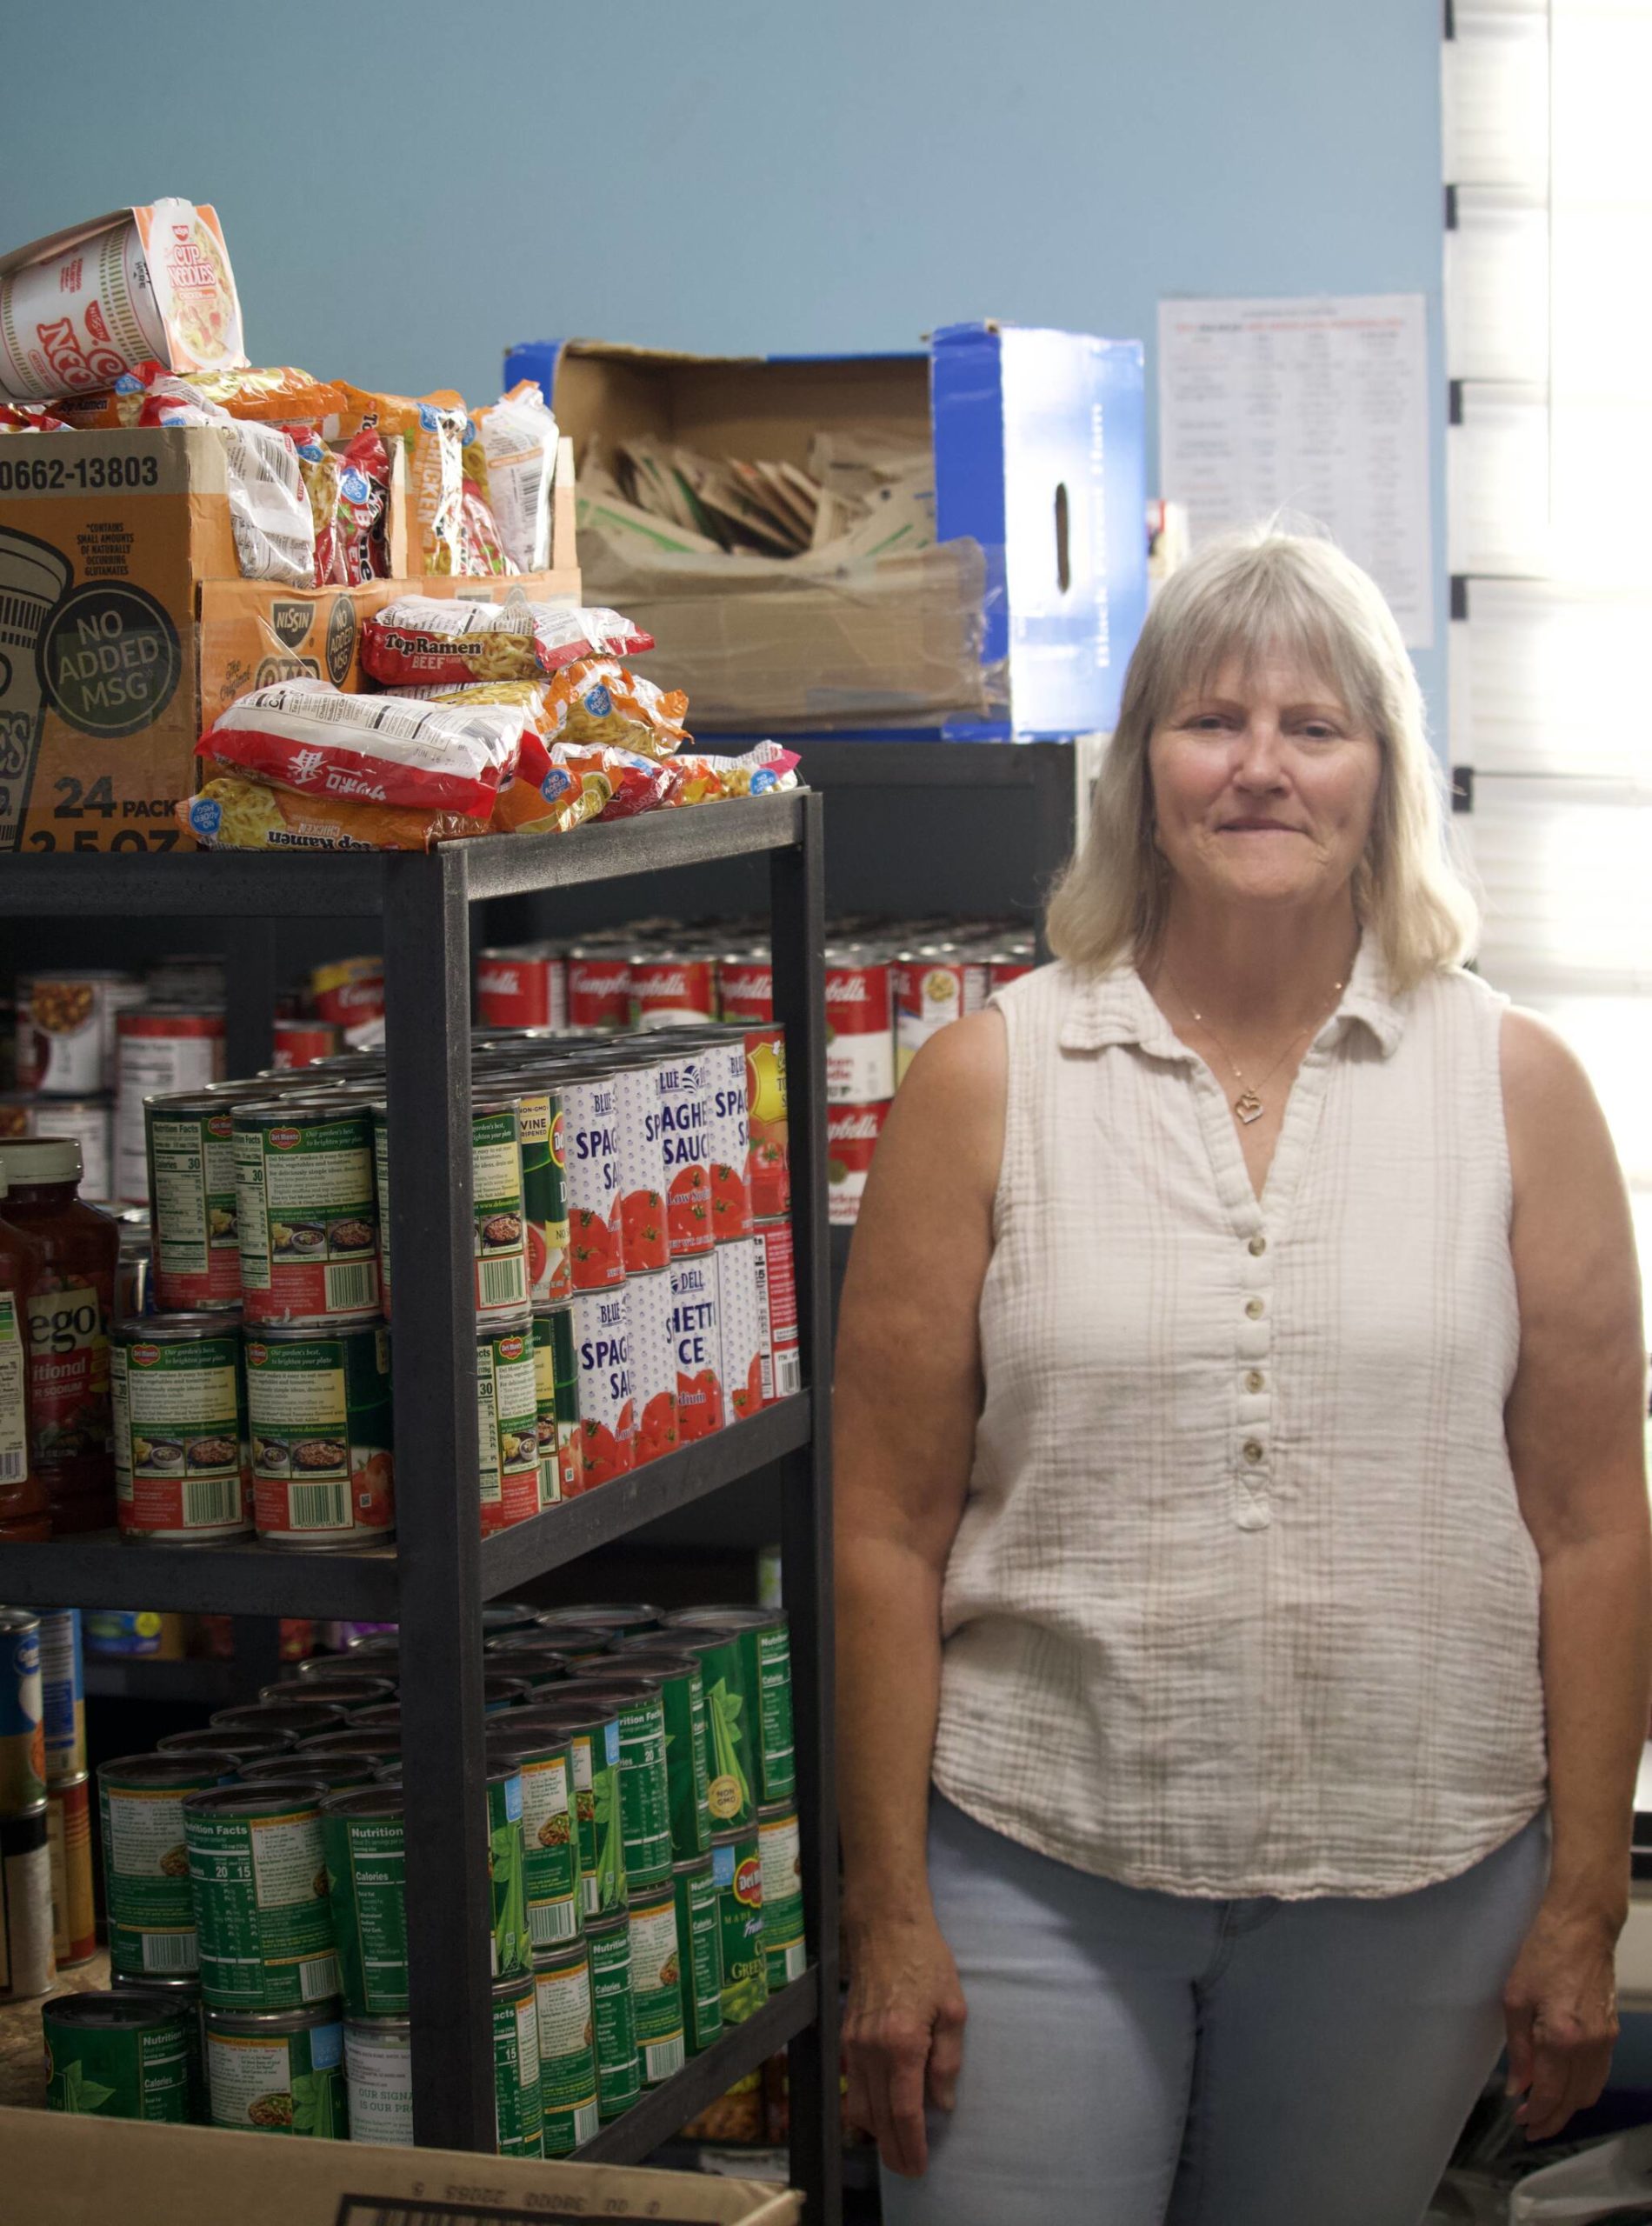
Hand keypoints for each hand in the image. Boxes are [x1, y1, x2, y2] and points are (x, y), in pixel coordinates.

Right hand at [842, 1910, 967, 2177]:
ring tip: (896, 2148)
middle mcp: (871, 2050)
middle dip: (893, 2149)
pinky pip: (852, 2084)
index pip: (904, 2111)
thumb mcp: (953, 2008)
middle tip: (909, 2168)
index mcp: (902, 2044)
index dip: (911, 2144)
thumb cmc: (927, 1961)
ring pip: (858, 2105)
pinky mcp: (845, 2034)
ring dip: (875, 2133)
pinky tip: (878, 2113)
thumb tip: (941, 2104)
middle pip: (876, 2118)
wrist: (885, 1926)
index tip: (919, 2166)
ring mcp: (853, 2043)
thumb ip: (947, 2061)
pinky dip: (863, 2107)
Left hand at [1502, 1898, 1620, 2141]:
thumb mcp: (1515, 1998)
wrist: (1582, 1927)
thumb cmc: (1541, 1955)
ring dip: (1570, 2106)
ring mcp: (1605, 2040)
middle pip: (1575, 2101)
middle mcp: (1590, 2046)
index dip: (1537, 2115)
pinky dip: (1583, 2087)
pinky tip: (1565, 2084)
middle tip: (1531, 2125)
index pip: (1552, 2094)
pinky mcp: (1611, 2031)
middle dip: (1553, 2119)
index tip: (1521, 2122)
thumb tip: (1518, 2087)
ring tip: (1545, 2109)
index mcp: (1561, 2038)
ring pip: (1590, 2091)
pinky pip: (1599, 2073)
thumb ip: (1518, 2048)